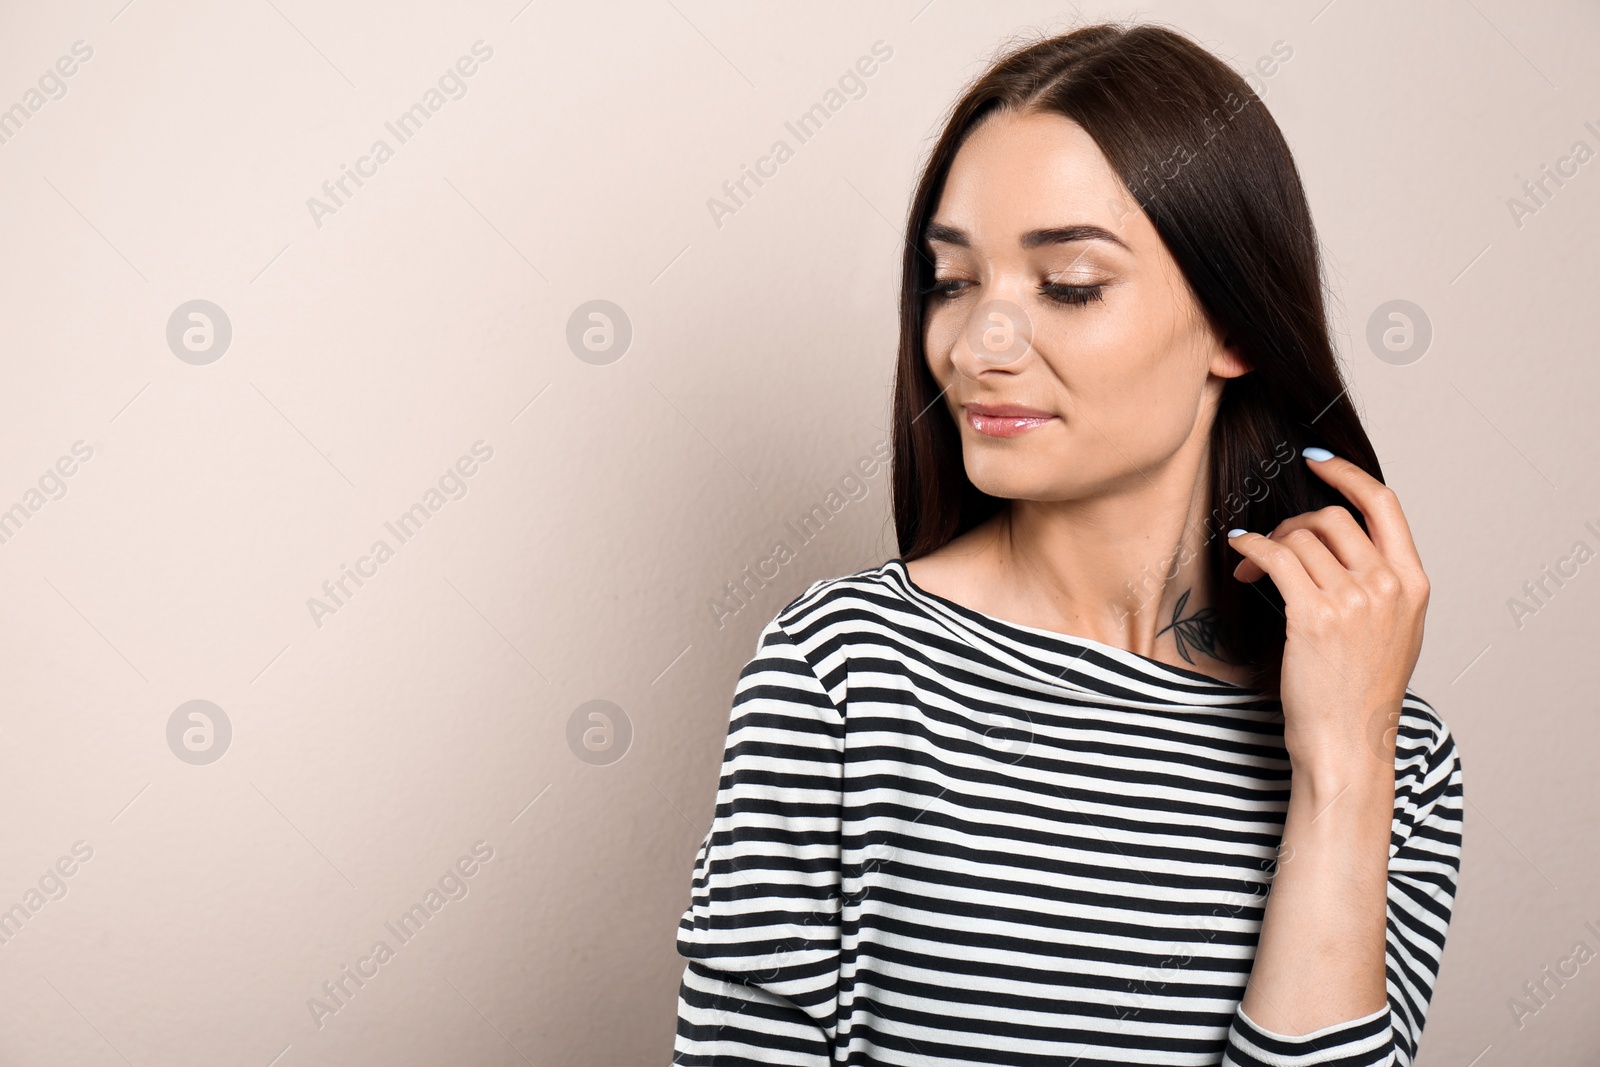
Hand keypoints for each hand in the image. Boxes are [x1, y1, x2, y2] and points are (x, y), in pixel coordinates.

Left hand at [1226, 449, 1430, 776]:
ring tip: (1250, 564)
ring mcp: (1354, 600)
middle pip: (1333, 517)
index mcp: (1414, 584)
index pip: (1384, 505)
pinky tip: (1238, 554)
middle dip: (1294, 521)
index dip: (1347, 475)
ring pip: (1300, 537)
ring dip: (1268, 542)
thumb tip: (1342, 546)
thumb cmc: (1360, 695)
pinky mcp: (1314, 616)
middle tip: (1271, 543)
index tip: (1318, 462)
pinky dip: (1251, 547)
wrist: (1348, 744)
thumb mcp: (1394, 633)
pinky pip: (1275, 557)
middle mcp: (1389, 586)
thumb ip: (1381, 587)